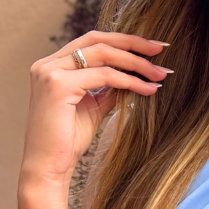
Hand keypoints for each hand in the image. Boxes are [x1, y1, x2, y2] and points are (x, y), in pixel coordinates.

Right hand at [20, 31, 170, 187]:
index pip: (92, 41)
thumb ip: (108, 87)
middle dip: (133, 43)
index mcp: (53, 65)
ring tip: (159, 74)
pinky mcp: (58, 85)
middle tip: (160, 50)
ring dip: (135, 63)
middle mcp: (47, 64)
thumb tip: (134, 74)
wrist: (49, 168)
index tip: (150, 48)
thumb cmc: (68, 142)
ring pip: (103, 55)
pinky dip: (128, 81)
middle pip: (98, 40)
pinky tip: (147, 89)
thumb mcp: (93, 107)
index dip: (123, 41)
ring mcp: (50, 72)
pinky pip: (104, 76)